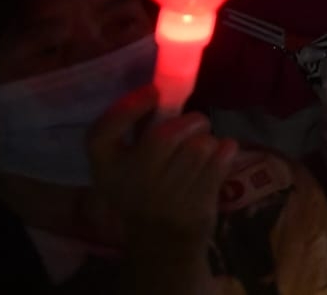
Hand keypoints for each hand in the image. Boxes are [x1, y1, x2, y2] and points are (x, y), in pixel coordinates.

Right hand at [88, 85, 238, 249]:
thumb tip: (166, 84)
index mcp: (106, 169)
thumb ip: (140, 129)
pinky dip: (226, 151)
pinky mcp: (196, 205)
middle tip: (195, 126)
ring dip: (208, 141)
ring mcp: (164, 198)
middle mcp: (130, 184)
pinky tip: (216, 163)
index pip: (100, 134)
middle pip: (166, 135)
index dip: (127, 108)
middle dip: (191, 122)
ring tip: (199, 155)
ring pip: (201, 144)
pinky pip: (222, 156)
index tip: (152, 92)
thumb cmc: (146, 189)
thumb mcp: (127, 164)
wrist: (161, 241)